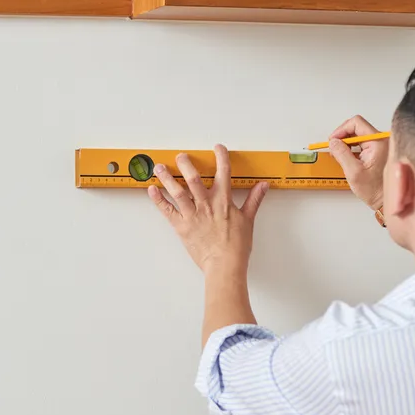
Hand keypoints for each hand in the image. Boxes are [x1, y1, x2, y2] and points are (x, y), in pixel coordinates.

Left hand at [148, 145, 268, 275]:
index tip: (218, 148)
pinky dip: (158, 199)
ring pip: (177, 191)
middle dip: (185, 164)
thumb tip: (263, 187)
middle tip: (180, 156)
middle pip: (193, 178)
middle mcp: (206, 204)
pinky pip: (167, 210)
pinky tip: (152, 190)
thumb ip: (254, 200)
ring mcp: (192, 215)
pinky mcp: (181, 226)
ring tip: (159, 167)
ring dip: (167, 177)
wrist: (224, 265)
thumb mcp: (248, 220)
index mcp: (223, 201)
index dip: (221, 157)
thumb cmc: (236, 247)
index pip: (223, 172)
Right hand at [326, 115, 387, 209]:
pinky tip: (348, 158)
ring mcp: (383, 145)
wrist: (387, 201)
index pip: (356, 123)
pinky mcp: (380, 150)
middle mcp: (383, 140)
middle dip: (343, 137)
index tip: (333, 140)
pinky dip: (354, 148)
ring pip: (360, 135)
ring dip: (347, 143)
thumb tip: (333, 142)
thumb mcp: (353, 172)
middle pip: (358, 127)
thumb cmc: (376, 190)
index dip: (341, 130)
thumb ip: (341, 154)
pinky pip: (364, 143)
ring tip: (340, 155)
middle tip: (334, 148)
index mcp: (378, 142)